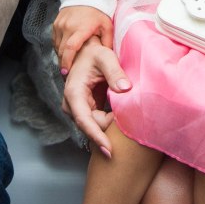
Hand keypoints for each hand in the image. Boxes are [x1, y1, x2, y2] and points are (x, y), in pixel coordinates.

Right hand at [53, 5, 112, 74]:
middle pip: (61, 50)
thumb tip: (109, 59)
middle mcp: (68, 26)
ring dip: (61, 56)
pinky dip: (59, 48)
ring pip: (57, 46)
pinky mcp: (56, 24)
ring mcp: (60, 25)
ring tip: (68, 64)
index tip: (66, 73)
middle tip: (68, 74)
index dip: (67, 61)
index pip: (70, 47)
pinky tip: (67, 52)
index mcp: (81, 28)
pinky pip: (55, 40)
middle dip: (63, 63)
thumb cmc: (98, 11)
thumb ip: (107, 42)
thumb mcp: (107, 26)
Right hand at [62, 37, 131, 154]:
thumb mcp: (105, 57)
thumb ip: (115, 72)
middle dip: (109, 128)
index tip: (109, 150)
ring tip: (128, 116)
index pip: (84, 120)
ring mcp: (78, 110)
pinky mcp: (85, 111)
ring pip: (95, 126)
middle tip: (132, 120)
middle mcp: (72, 105)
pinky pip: (98, 123)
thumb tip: (125, 89)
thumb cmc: (94, 53)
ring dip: (110, 124)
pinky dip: (110, 121)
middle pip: (92, 126)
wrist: (86, 52)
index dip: (96, 136)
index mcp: (74, 93)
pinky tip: (121, 116)